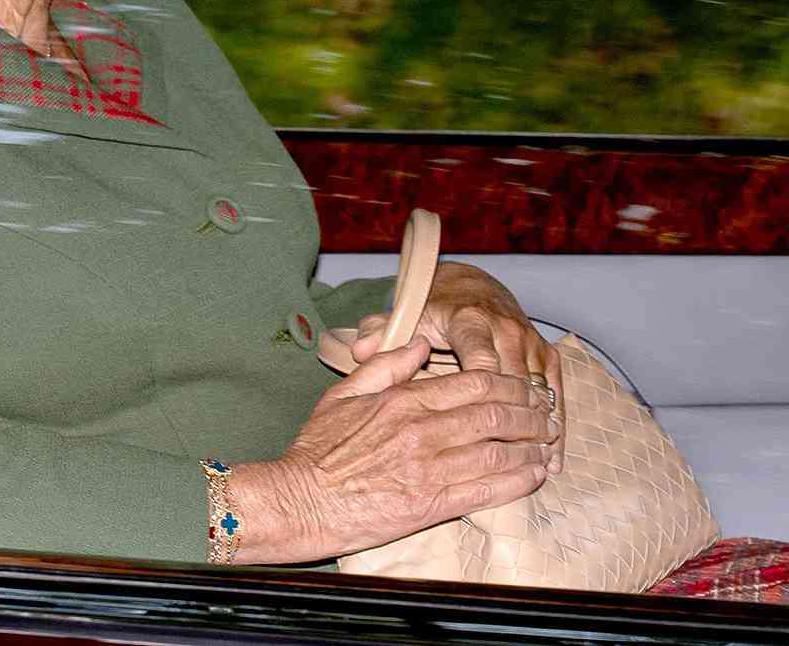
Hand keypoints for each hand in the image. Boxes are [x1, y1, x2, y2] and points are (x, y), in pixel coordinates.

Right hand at [223, 338, 555, 564]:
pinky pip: (489, 490)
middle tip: (547, 414)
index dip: (509, 384)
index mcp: (403, 400)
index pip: (473, 383)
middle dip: (530, 413)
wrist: (301, 500)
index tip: (525, 387)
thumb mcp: (344, 395)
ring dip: (531, 446)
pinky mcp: (433, 505)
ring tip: (547, 443)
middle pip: (495, 415)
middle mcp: (423, 431)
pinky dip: (519, 481)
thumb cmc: (318, 449)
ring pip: (499, 451)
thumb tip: (419, 344)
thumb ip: (385, 367)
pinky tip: (534, 474)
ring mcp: (430, 469)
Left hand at [350, 262, 563, 471]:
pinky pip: (556, 391)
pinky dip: (554, 423)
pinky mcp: (546, 353)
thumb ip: (380, 334)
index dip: (483, 398)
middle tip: (511, 463)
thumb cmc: (431, 311)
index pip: (481, 362)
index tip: (478, 433)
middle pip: (516, 382)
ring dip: (540, 429)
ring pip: (540, 390)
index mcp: (469, 322)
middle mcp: (505, 329)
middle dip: (517, 423)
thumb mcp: (403, 317)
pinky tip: (552, 456)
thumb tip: (359, 350)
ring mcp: (530, 341)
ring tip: (538, 467)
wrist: (469, 288)